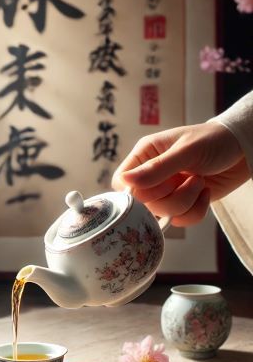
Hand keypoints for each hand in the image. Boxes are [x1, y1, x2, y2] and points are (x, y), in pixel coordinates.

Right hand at [112, 122, 248, 226]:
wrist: (245, 150)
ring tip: (200, 182)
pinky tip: (205, 192)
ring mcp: (167, 190)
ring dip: (186, 201)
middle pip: (142, 203)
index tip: (157, 185)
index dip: (135, 191)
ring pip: (162, 213)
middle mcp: (152, 174)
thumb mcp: (186, 151)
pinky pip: (180, 220)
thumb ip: (157, 168)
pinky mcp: (183, 203)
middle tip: (189, 178)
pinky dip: (196, 210)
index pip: (122, 182)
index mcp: (145, 155)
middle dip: (169, 196)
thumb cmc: (214, 140)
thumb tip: (126, 182)